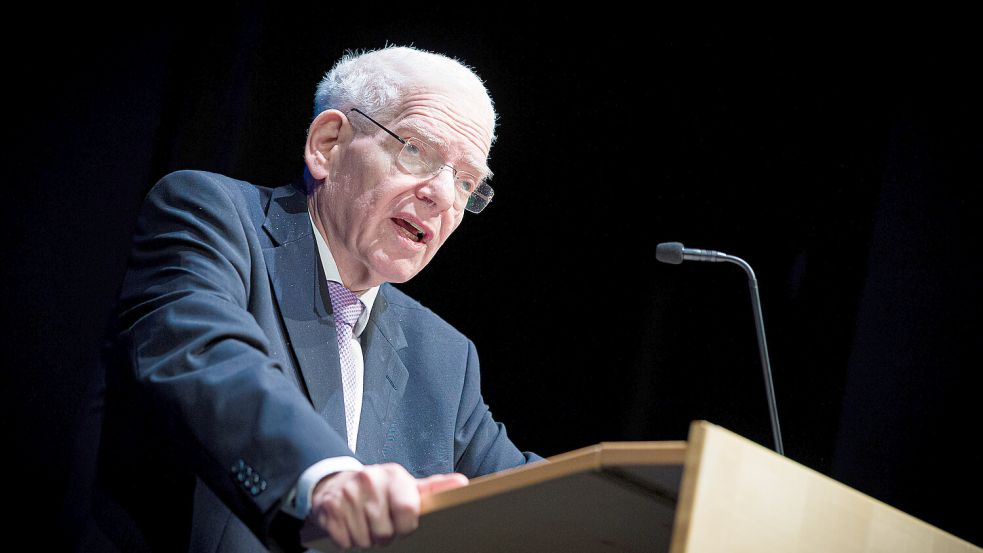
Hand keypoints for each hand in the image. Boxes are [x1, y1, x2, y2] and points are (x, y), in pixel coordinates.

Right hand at [301, 463, 467, 548]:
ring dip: (365, 539)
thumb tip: (461, 483)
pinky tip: (350, 525)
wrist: (337, 483)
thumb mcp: (406, 486)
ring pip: (363, 540)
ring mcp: (347, 493)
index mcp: (393, 475)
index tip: (403, 524)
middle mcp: (369, 479)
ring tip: (365, 524)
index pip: (407, 511)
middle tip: (380, 523)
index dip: (406, 526)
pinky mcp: (328, 507)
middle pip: (384, 532)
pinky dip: (347, 540)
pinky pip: (344, 540)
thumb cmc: (379, 489)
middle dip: (384, 535)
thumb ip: (432, 489)